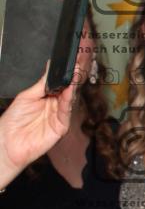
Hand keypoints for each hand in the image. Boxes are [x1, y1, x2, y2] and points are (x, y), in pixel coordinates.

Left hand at [0, 62, 78, 186]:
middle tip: (75, 67)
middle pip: (66, 91)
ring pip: (68, 100)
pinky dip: (68, 100)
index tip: (68, 64)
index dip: (63, 75)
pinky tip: (69, 90)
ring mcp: (58, 116)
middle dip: (71, 79)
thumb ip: (41, 84)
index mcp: (46, 98)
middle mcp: (54, 106)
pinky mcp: (61, 127)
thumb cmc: (12, 122)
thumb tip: (50, 69)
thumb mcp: (26, 97)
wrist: (7, 143)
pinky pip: (66, 111)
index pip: (58, 84)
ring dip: (72, 87)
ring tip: (74, 76)